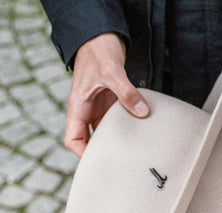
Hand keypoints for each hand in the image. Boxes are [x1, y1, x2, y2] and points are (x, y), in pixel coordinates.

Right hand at [65, 33, 149, 156]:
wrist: (101, 36)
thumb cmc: (98, 51)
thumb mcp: (112, 71)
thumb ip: (126, 92)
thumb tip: (143, 112)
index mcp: (78, 107)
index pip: (73, 139)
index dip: (83, 153)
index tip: (100, 161)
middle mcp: (87, 111)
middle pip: (89, 140)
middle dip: (101, 152)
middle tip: (120, 163)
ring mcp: (98, 108)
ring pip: (104, 132)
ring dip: (115, 141)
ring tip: (130, 153)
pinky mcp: (110, 103)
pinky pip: (116, 121)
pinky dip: (125, 127)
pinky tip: (138, 133)